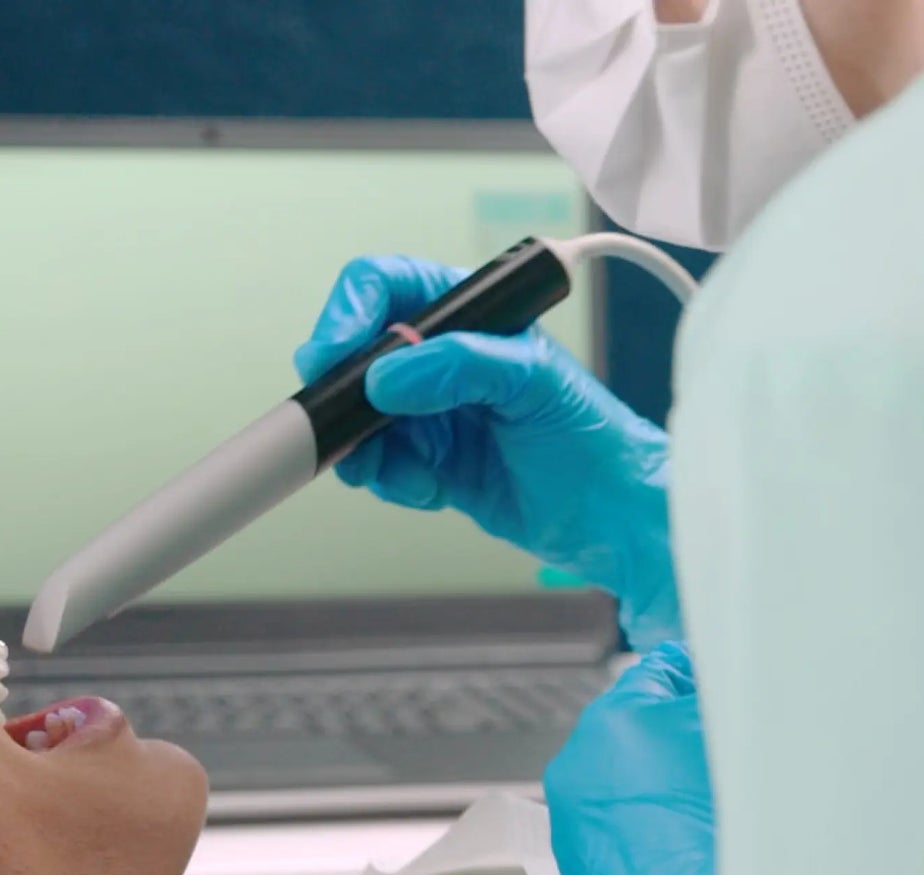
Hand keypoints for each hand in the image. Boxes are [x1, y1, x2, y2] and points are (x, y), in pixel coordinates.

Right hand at [295, 255, 678, 649]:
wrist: (611, 518)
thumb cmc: (594, 439)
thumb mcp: (535, 384)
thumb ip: (461, 367)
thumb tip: (385, 375)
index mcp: (473, 316)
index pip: (387, 288)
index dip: (348, 314)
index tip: (329, 356)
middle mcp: (445, 359)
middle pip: (358, 358)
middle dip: (345, 397)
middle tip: (350, 431)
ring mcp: (434, 413)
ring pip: (360, 419)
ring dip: (367, 450)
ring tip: (404, 474)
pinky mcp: (431, 463)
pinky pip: (381, 467)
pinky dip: (393, 482)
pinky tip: (432, 491)